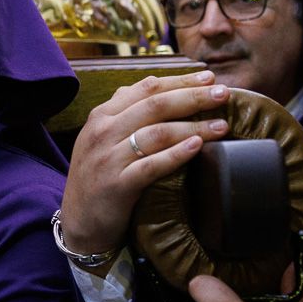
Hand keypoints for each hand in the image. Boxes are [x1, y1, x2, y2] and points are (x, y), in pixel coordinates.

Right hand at [60, 71, 231, 259]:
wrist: (78, 223)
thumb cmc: (98, 179)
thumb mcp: (101, 139)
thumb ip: (124, 112)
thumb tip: (154, 84)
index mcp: (102, 115)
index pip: (146, 87)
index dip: (180, 80)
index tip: (209, 78)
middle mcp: (103, 131)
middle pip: (155, 105)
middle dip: (193, 97)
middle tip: (224, 94)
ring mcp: (108, 158)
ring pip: (157, 133)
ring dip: (194, 126)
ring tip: (222, 126)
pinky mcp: (117, 185)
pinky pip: (151, 165)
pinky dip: (176, 154)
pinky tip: (198, 147)